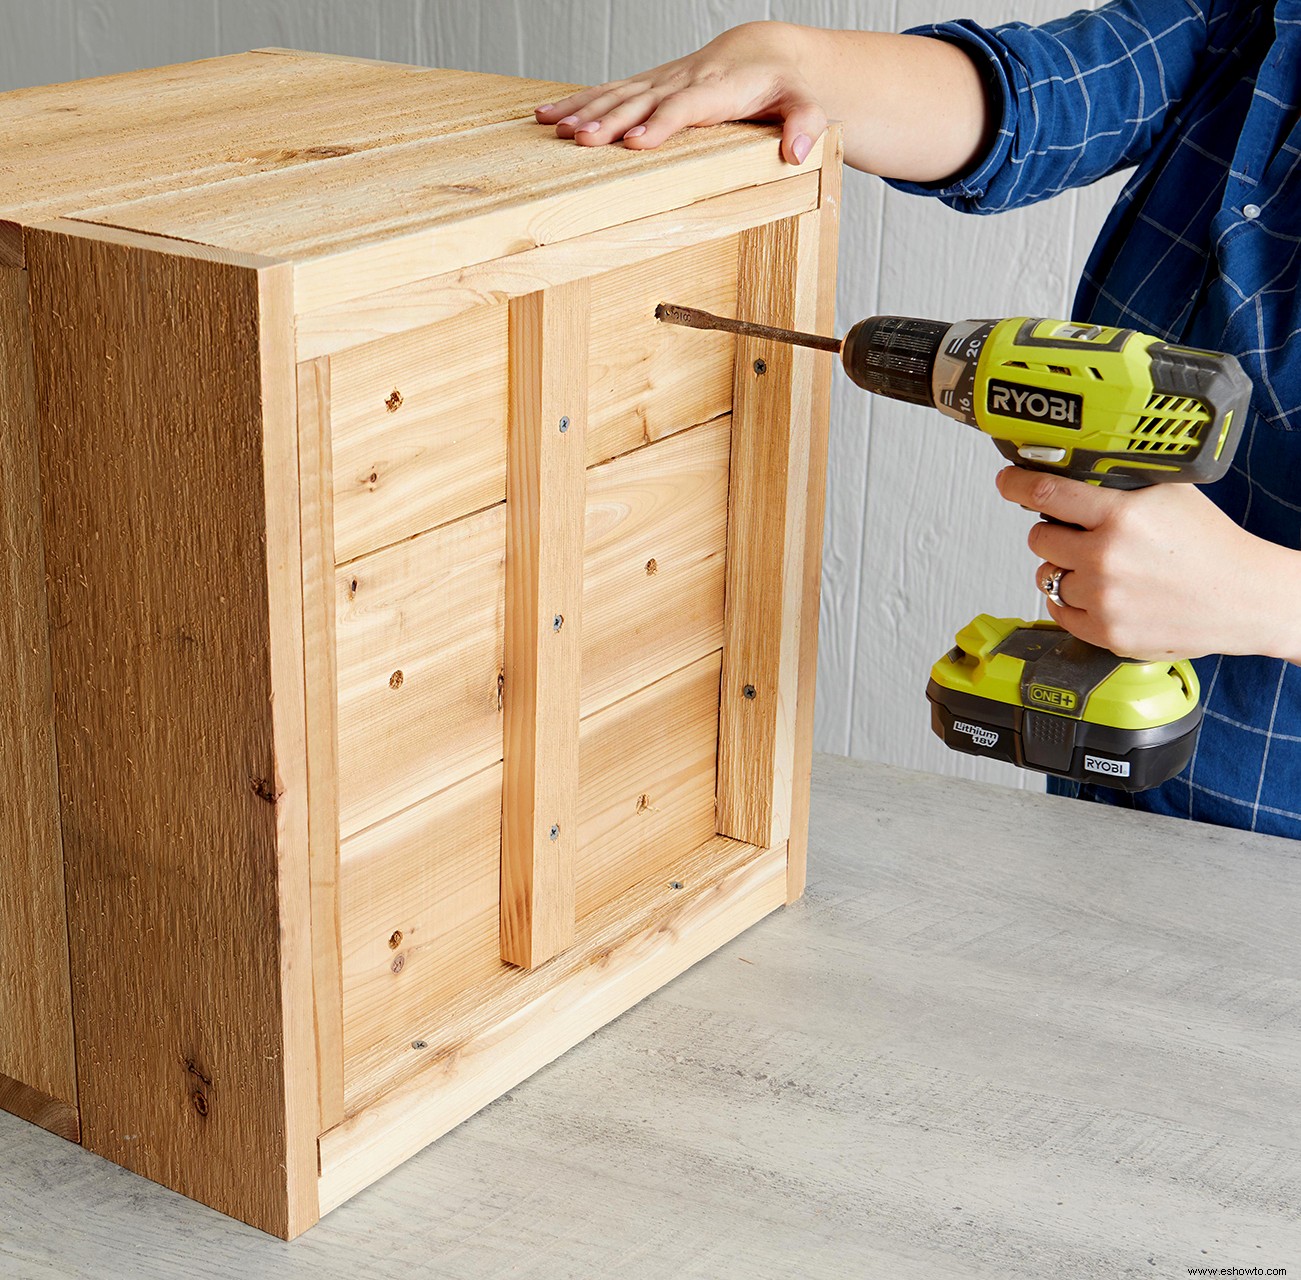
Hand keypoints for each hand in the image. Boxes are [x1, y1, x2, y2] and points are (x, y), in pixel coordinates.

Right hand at [534, 22, 826, 164]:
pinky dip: (580, 102)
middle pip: (642, 101)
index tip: (635, 142)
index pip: (685, 107)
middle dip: (610, 120)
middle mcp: (684, 81)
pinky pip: (611, 92)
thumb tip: (797, 150)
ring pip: (619, 94)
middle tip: (581, 141)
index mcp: (718, 89)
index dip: (660, 123)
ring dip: (585, 111)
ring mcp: (663, 81)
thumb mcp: (806, 102)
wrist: (764, 53)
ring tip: (554, 129)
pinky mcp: (649, 85)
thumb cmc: (785, 85)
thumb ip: (806, 123)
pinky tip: (550, 116)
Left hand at [995, 466, 1300, 662]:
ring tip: (1101, 567)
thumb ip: (1120, 484)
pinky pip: (1057, 610)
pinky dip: (1069, 601)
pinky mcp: (1105, 632)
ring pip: (1047, 574)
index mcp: (1121, 516)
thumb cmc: (1211, 547)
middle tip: (1078, 534)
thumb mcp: (1169, 494)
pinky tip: (1097, 592)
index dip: (1017, 485)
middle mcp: (1106, 558)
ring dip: (1064, 568)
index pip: (1046, 493)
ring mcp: (1104, 598)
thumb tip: (1075, 472)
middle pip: (1040, 537)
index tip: (1007, 482)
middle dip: (1053, 531)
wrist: (1243, 598)